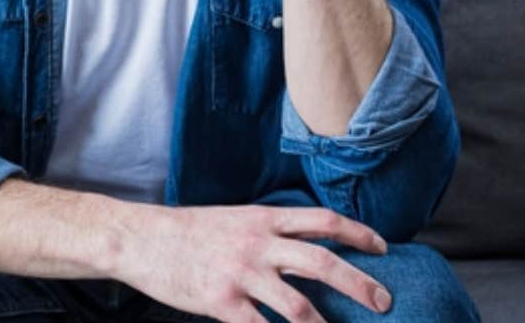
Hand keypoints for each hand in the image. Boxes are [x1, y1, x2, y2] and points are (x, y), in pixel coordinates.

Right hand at [113, 204, 392, 322]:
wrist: (140, 238)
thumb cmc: (188, 231)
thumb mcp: (234, 220)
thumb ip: (271, 234)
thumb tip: (309, 250)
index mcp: (263, 219)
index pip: (323, 221)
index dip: (358, 233)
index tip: (382, 248)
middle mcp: (258, 244)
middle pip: (322, 262)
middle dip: (359, 284)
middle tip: (384, 301)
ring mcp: (240, 274)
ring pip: (298, 306)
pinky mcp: (221, 302)